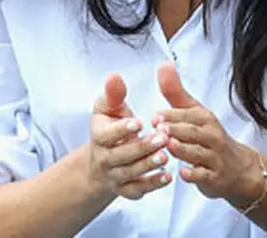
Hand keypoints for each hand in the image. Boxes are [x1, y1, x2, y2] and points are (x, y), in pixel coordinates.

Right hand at [88, 73, 171, 199]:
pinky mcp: (126, 188)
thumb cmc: (110, 128)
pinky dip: (152, 184)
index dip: (121, 129)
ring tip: (166, 155)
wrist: (102, 161)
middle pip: (121, 155)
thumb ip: (114, 94)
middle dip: (142, 147)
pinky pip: (138, 190)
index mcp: (98, 136)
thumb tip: (114, 77)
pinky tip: (167, 176)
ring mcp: (115, 175)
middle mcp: (104, 158)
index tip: (139, 122)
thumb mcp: (109, 108)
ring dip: (148, 165)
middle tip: (162, 137)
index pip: (106, 135)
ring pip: (131, 173)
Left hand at [154, 62, 260, 205]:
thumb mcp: (194, 112)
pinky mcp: (214, 176)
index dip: (171, 116)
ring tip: (168, 147)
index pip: (188, 115)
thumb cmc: (209, 136)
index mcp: (205, 119)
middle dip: (176, 131)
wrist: (236, 166)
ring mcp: (214, 157)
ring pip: (197, 152)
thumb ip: (175, 92)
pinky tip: (182, 172)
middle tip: (158, 131)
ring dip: (182, 150)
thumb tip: (163, 66)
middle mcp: (211, 136)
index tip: (155, 117)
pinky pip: (203, 175)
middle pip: (192, 132)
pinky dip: (193, 174)